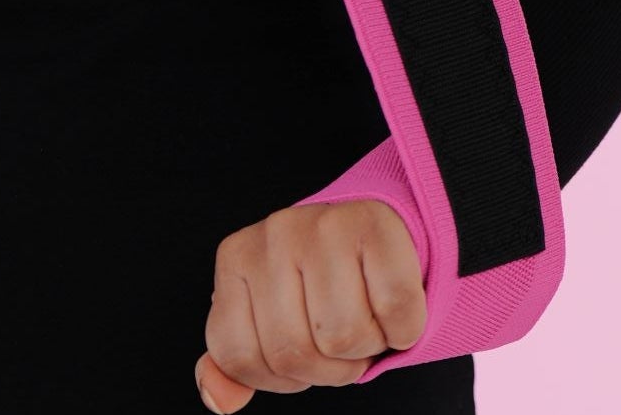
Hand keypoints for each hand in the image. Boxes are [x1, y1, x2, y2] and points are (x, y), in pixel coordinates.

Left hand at [194, 199, 426, 407]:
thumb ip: (240, 360)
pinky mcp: (375, 225)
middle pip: (293, 353)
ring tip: (364, 313)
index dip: (280, 377)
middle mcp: (274, 232)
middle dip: (328, 367)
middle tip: (339, 333)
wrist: (372, 236)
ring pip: (343, 338)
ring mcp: (323, 224)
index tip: (302, 347)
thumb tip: (218, 400)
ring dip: (366, 347)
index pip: (240, 358)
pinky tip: (388, 302)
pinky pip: (395, 315)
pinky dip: (402, 328)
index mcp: (237, 258)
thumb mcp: (266, 319)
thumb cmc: (316, 286)